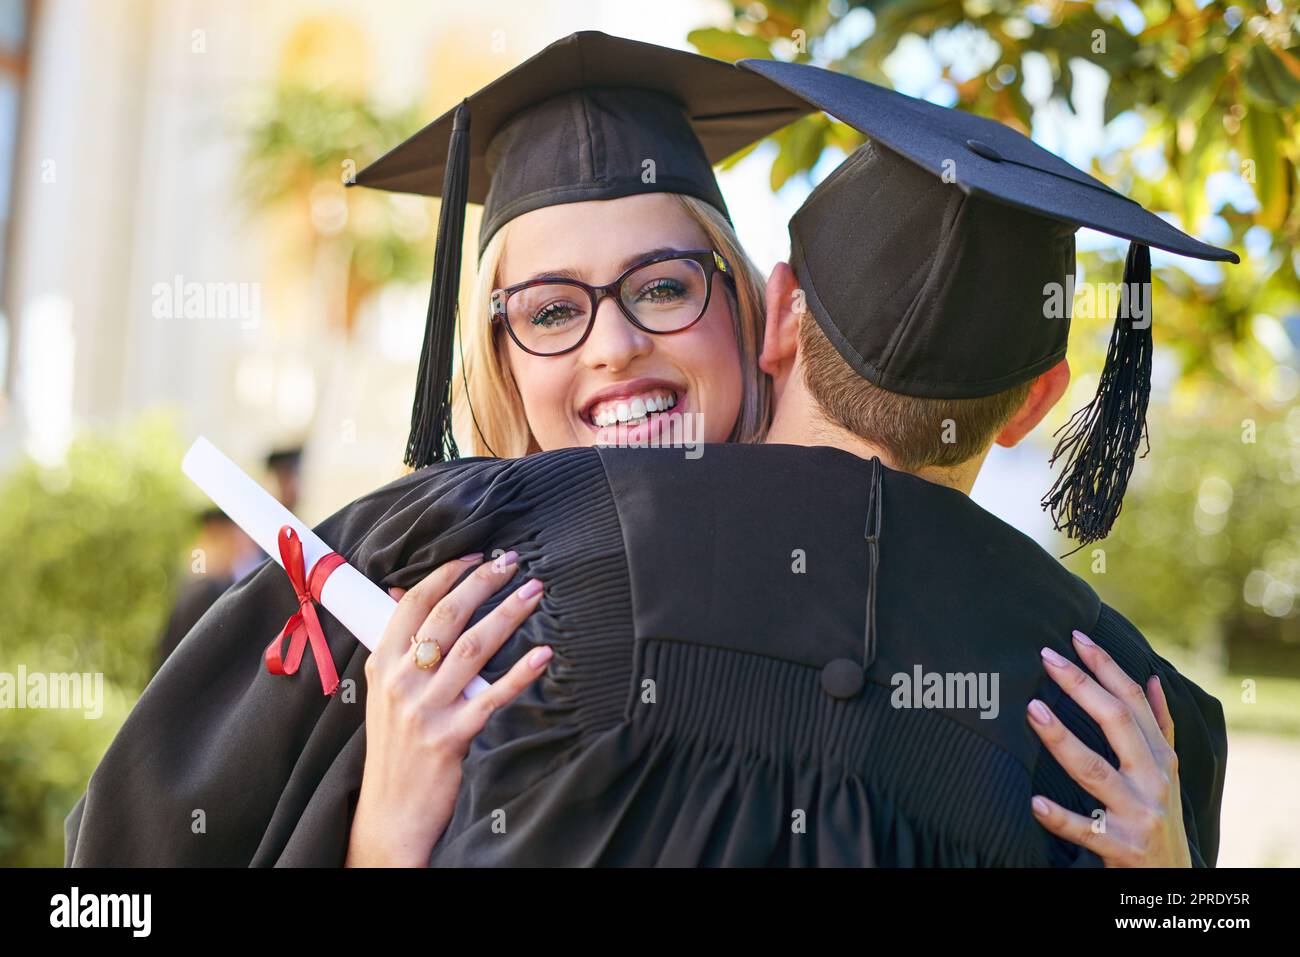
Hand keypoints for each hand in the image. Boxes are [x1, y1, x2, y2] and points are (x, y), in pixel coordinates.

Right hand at [345, 552, 551, 866]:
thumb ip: (396, 646)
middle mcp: (401, 682)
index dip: (448, 574)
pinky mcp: (452, 736)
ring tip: (535, 592)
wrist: (391, 811)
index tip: (477, 556)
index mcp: (382, 664)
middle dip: (484, 582)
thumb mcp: (382, 692)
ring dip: (509, 614)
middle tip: (514, 562)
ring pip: (474, 648)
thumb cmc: (393, 746)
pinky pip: (492, 696)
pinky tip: (544, 654)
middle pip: (447, 617)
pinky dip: (520, 673)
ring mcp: (426, 709)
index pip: (414, 604)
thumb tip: (404, 594)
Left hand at [1026, 630, 1188, 866]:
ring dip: (1062, 739)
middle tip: (1046, 658)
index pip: (1131, 701)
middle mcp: (1152, 779)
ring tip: (1031, 711)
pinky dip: (1059, 816)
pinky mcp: (1121, 847)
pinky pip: (1084, 829)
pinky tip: (1034, 802)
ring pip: (1095, 771)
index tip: (1075, 636)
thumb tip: (1152, 679)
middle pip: (1116, 723)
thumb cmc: (1159, 815)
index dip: (1105, 666)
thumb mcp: (1167, 770)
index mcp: (1160, 756)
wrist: (1172, 880)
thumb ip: (1159, 726)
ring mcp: (1137, 813)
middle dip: (1081, 686)